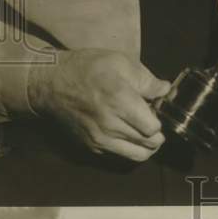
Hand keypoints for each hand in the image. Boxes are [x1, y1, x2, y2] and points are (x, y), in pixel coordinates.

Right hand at [28, 49, 169, 161]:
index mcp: (121, 102)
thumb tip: (165, 91)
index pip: (153, 128)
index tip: (156, 107)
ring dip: (145, 145)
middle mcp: (111, 126)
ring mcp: (99, 139)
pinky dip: (128, 147)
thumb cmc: (88, 68)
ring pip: (135, 155)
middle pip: (148, 145)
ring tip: (142, 129)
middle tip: (151, 118)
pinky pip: (118, 155)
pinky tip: (125, 131)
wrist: (51, 84)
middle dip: (156, 133)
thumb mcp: (121, 63)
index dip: (160, 118)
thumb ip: (147, 80)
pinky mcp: (90, 146)